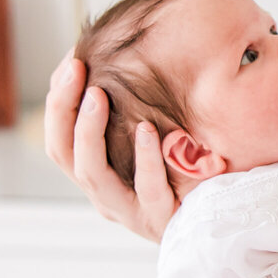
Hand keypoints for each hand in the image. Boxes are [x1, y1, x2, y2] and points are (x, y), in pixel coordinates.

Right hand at [44, 50, 180, 242]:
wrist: (219, 220)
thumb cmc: (185, 173)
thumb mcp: (154, 140)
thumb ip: (133, 111)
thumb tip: (119, 57)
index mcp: (96, 175)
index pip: (59, 139)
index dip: (58, 100)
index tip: (71, 61)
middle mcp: (103, 194)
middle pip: (63, 153)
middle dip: (64, 107)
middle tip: (76, 69)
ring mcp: (128, 210)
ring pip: (92, 173)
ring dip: (90, 130)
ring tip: (98, 94)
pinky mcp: (160, 219)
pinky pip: (148, 189)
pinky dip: (145, 158)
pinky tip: (146, 129)